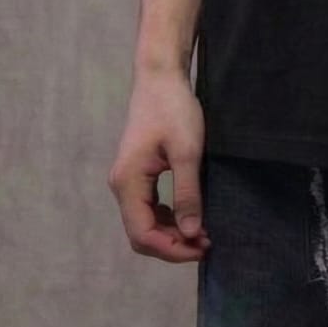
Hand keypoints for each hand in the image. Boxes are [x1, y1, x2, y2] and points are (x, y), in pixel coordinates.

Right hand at [107, 66, 212, 263]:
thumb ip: (187, 194)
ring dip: (171, 233)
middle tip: (206, 243)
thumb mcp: (187, 151)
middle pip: (141, 233)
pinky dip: (167, 218)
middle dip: (172, 245)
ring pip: (144, 222)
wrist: (161, 77)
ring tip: (202, 233)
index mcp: (128, 182)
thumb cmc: (174, 109)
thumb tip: (190, 233)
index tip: (202, 247)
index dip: (172, 249)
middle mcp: (121, 186)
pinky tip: (189, 216)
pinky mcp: (137, 173)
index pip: (143, 234)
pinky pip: (148, 208)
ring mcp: (127, 180)